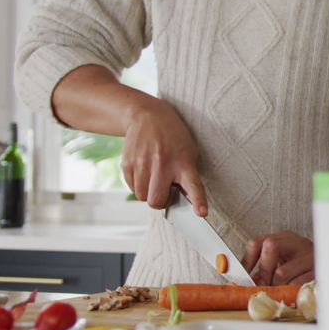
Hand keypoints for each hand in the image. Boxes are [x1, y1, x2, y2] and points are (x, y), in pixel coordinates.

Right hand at [121, 97, 207, 214]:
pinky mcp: (127, 163)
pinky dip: (138, 185)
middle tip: (165, 190)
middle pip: (156, 201)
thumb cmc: (173, 138)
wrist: (147, 116)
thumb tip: (183, 201)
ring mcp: (142, 164)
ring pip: (142, 197)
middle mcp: (163, 164)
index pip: (193, 185)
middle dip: (160, 201)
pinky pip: (132, 188)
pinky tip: (144, 171)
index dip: (198, 201)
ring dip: (148, 193)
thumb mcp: (188, 151)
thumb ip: (186, 175)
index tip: (201, 214)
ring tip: (154, 178)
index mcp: (184, 162)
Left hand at [243, 231, 314, 285]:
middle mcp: (297, 243)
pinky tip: (291, 292)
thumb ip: (263, 270)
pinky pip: (296, 285)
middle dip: (263, 271)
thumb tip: (240, 284)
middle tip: (263, 286)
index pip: (257, 243)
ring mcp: (309, 256)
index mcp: (285, 238)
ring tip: (279, 291)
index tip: (242, 279)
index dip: (246, 262)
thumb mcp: (282, 263)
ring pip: (282, 272)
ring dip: (276, 286)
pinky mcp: (317, 271)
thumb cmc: (302, 269)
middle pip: (271, 246)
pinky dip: (289, 292)